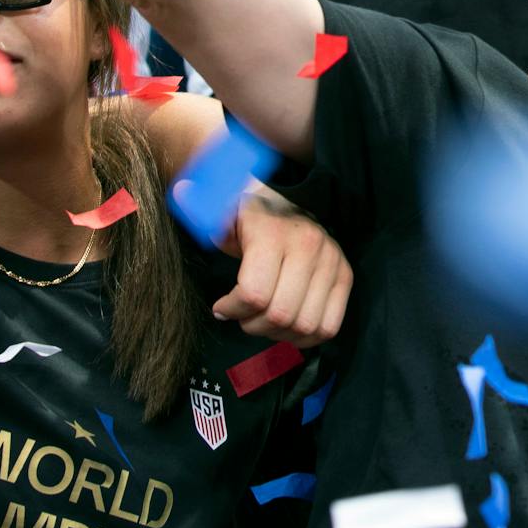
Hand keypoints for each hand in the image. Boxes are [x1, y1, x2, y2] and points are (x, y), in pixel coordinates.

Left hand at [211, 185, 350, 345]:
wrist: (286, 206)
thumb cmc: (247, 220)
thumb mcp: (220, 212)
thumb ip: (202, 207)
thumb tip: (182, 191)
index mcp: (275, 233)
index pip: (254, 294)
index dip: (233, 310)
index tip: (221, 307)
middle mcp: (310, 245)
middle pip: (280, 315)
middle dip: (254, 325)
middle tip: (243, 316)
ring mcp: (332, 261)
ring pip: (305, 326)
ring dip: (279, 333)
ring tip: (263, 319)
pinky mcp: (345, 276)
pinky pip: (328, 327)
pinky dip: (304, 337)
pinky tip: (286, 325)